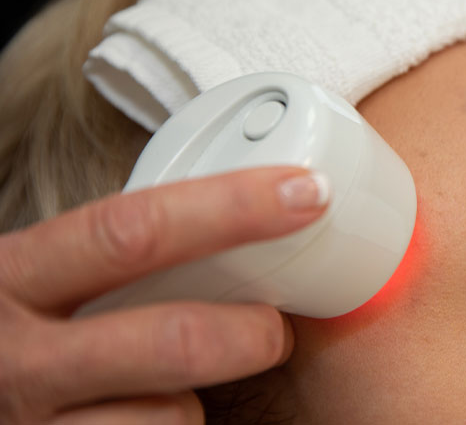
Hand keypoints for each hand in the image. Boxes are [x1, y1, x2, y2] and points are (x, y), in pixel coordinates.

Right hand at [0, 167, 327, 423]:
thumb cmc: (16, 331)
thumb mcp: (41, 276)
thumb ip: (113, 254)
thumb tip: (232, 215)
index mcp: (20, 275)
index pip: (134, 230)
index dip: (232, 208)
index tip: (306, 192)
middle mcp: (19, 355)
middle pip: (176, 339)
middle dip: (251, 333)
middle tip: (276, 328)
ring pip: (173, 415)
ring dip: (197, 401)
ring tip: (176, 387)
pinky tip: (144, 415)